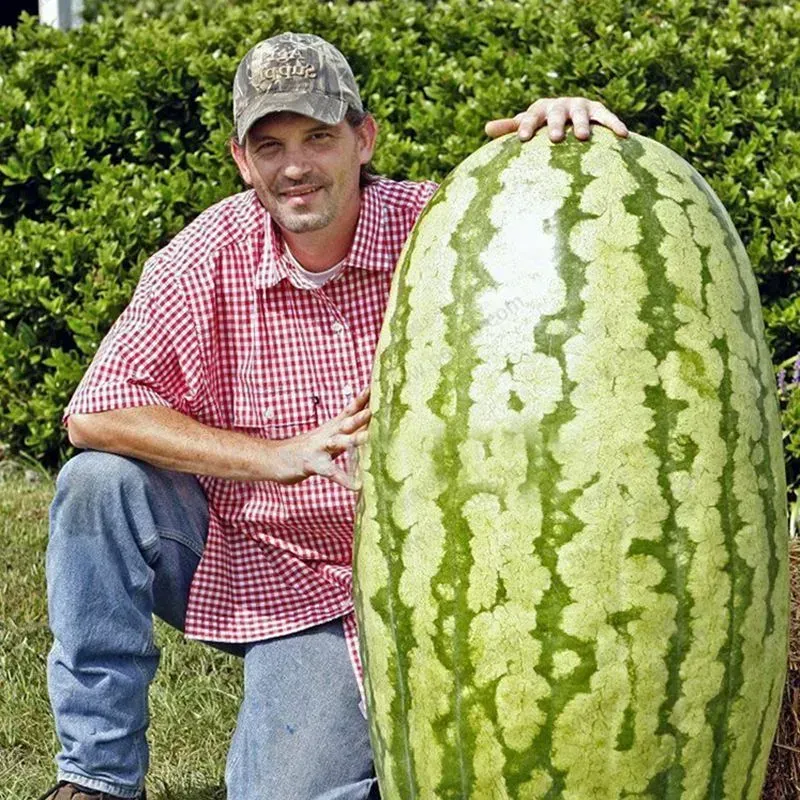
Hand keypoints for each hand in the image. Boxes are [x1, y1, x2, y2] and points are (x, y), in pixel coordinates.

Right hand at [274, 387, 370, 489]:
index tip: (375, 386)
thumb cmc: (306, 448)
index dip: (362, 399)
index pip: (349, 410)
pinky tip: (356, 486)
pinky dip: (344, 480)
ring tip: (367, 438)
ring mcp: (319, 448)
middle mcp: (327, 435)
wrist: (275, 458)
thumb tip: (368, 422)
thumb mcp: (326, 434)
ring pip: (338, 443)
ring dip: (352, 439)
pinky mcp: (312, 464)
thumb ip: (346, 428)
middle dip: (360, 416)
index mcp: (331, 427)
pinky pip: (330, 472)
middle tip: (374, 409)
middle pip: (346, 423)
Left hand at [485, 97, 627, 142]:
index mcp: (540, 109)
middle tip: (555, 138)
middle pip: (557, 114)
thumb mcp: (527, 124)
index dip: (526, 126)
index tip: (523, 139)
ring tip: (584, 138)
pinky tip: (623, 135)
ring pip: (582, 115)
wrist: (569, 112)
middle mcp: (561, 105)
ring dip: (583, 124)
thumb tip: (486, 129)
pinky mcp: (598, 110)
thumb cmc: (542, 124)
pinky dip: (615, 125)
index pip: (530, 117)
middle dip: (556, 124)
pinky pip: (607, 118)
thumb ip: (510, 128)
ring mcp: (581, 106)